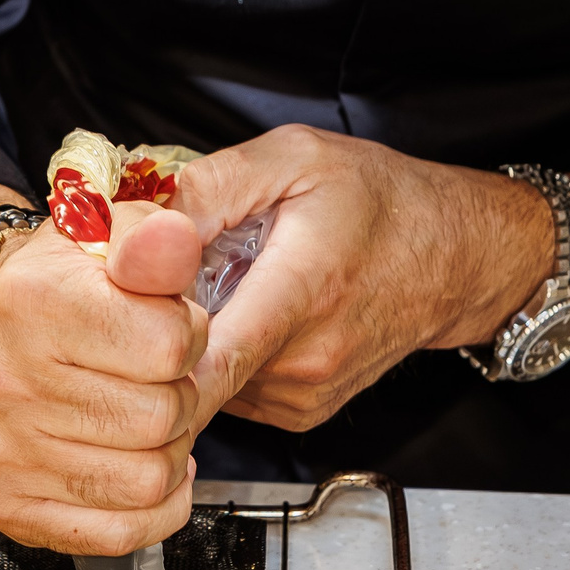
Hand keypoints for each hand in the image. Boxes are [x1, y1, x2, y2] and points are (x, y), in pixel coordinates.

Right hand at [0, 184, 210, 552]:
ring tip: (144, 421)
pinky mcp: (2, 501)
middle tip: (155, 380)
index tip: (167, 330)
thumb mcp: (111, 239)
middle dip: (180, 398)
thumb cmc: (65, 290)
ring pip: (147, 480)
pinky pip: (119, 531)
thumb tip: (175, 240)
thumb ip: (156, 240)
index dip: (189, 338)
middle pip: (162, 417)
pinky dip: (152, 508)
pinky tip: (140, 468)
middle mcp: (2, 375)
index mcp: (31, 298)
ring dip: (168, 454)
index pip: (170, 344)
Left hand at [172, 126, 569, 431]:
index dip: (144, 348)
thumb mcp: (293, 157)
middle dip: (157, 330)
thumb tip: (134, 222)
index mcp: (304, 290)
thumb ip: (210, 187)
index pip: (206, 357)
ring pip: (205, 381)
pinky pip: (230, 388)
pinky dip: (220, 353)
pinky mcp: (300, 412)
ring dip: (191, 340)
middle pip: (190, 369)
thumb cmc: (381, 201)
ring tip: (217, 288)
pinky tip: (242, 313)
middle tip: (156, 282)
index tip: (114, 321)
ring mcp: (304, 395)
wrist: (455, 255)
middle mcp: (306, 359)